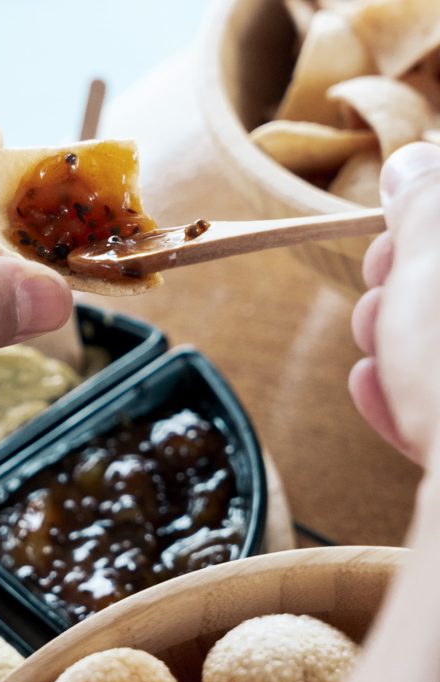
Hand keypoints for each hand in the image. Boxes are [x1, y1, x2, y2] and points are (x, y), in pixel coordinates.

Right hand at [349, 142, 439, 466]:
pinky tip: (375, 388)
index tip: (394, 229)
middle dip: (407, 281)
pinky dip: (408, 393)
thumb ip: (426, 199)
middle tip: (382, 286)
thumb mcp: (437, 254)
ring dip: (397, 341)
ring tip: (373, 350)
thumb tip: (412, 163)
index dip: (424, 213)